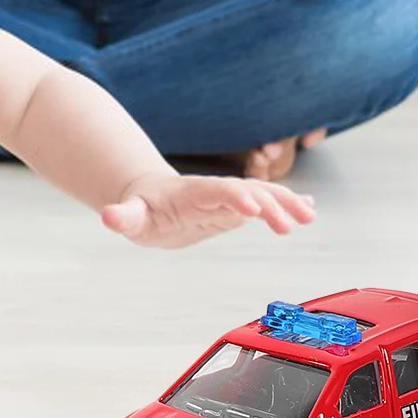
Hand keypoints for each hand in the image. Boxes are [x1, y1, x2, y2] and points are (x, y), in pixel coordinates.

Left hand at [102, 170, 316, 249]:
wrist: (152, 198)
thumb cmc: (142, 209)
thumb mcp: (130, 217)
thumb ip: (123, 217)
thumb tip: (107, 216)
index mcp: (193, 193)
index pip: (218, 192)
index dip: (236, 197)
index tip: (253, 209)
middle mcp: (217, 191)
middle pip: (248, 192)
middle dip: (270, 205)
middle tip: (290, 225)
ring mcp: (230, 197)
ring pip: (264, 195)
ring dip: (287, 203)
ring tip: (310, 216)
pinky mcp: (237, 207)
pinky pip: (267, 202)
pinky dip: (287, 203)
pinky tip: (310, 209)